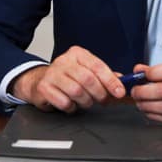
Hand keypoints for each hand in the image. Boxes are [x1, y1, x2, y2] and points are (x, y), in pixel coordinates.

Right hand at [9, 45, 125, 111]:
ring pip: (76, 91)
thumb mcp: (86, 71)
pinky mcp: (44, 87)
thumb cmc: (67, 77)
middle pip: (88, 79)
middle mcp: (64, 61)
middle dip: (99, 94)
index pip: (98, 66)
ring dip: (85, 101)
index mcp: (77, 54)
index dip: (111, 81)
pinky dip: (71, 107)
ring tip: (84, 101)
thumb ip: (104, 76)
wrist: (39, 81)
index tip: (119, 92)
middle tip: (102, 100)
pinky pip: (64, 102)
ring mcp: (52, 73)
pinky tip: (70, 103)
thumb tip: (122, 80)